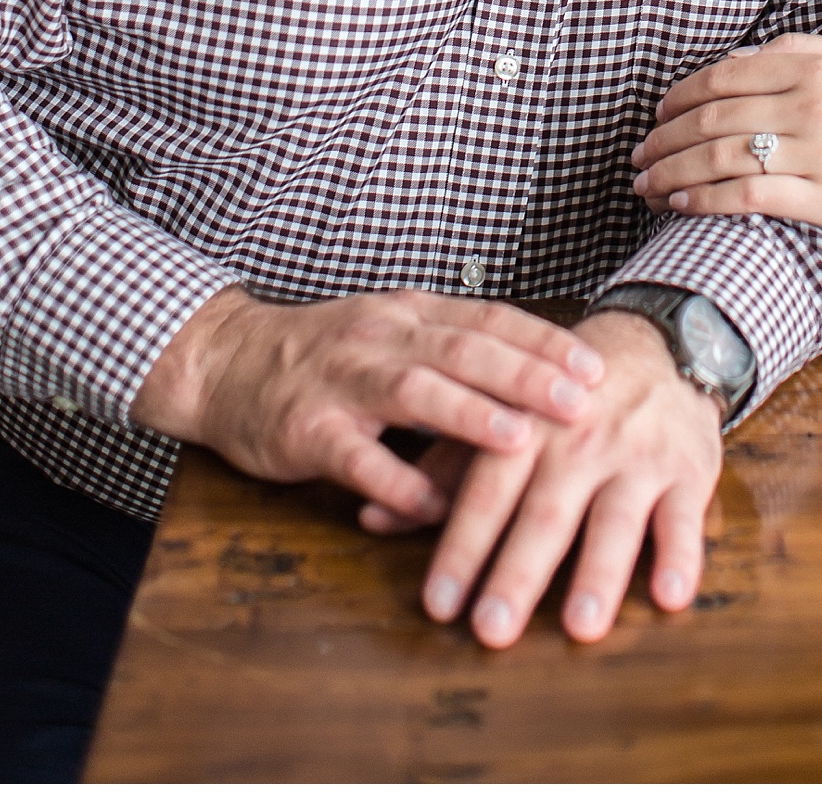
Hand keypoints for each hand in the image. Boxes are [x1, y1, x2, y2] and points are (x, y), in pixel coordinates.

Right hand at [131, 285, 604, 522]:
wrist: (226, 362)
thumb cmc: (325, 355)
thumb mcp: (392, 333)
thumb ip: (452, 347)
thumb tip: (536, 372)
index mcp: (410, 314)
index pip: (489, 319)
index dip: (543, 342)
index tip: (595, 364)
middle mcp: (382, 337)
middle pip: (465, 350)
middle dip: (527, 376)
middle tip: (584, 401)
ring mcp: (342, 382)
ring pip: (415, 391)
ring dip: (471, 416)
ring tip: (521, 439)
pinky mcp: (307, 429)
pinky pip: (356, 457)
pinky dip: (397, 482)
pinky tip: (433, 508)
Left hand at [364, 309, 721, 646]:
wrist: (655, 343)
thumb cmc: (565, 401)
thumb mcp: (503, 419)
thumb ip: (443, 470)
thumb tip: (370, 515)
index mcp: (527, 430)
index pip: (487, 492)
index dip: (463, 547)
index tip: (438, 605)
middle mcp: (579, 443)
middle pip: (546, 511)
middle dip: (519, 571)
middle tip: (492, 628)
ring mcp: (636, 457)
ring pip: (616, 517)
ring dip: (598, 571)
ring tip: (580, 624)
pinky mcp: (688, 469)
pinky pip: (685, 515)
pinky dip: (682, 555)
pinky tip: (670, 596)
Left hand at [631, 33, 821, 256]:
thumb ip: (807, 52)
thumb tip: (747, 57)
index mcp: (820, 67)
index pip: (727, 76)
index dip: (681, 96)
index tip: (658, 114)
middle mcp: (816, 103)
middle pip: (715, 116)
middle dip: (665, 138)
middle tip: (637, 156)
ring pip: (723, 156)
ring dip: (673, 172)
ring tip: (646, 186)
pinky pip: (749, 196)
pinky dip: (706, 200)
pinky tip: (681, 206)